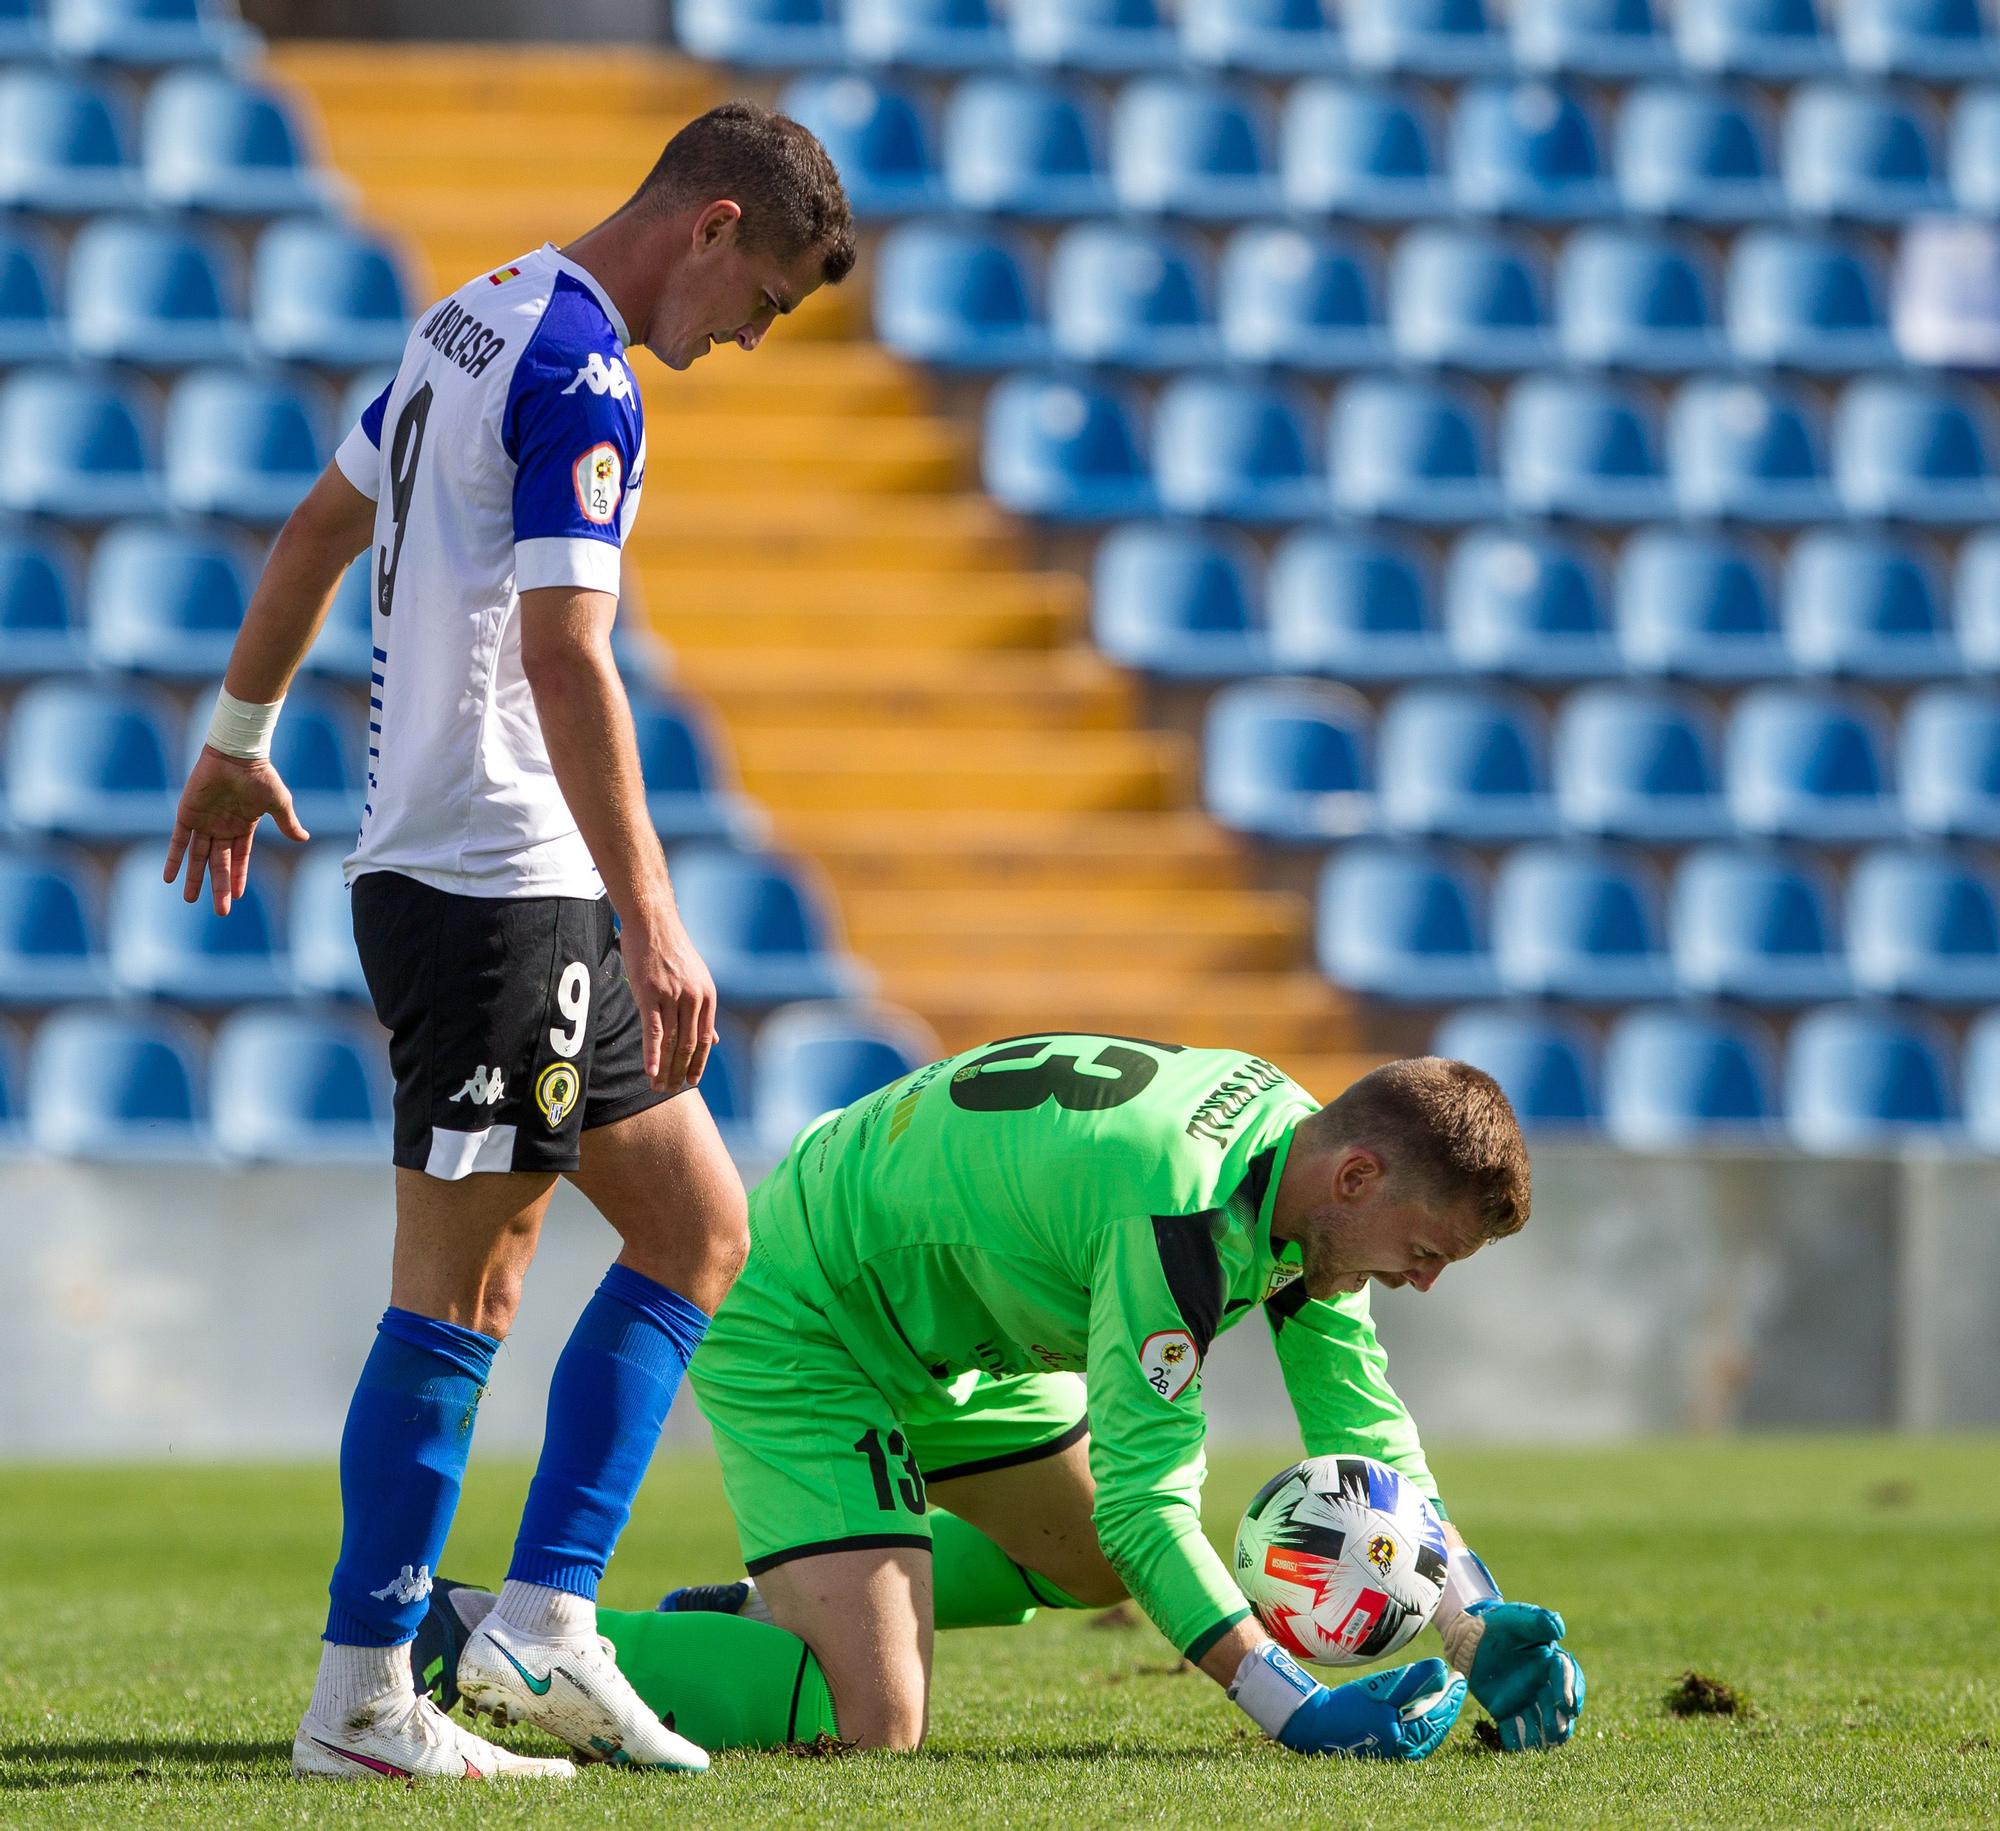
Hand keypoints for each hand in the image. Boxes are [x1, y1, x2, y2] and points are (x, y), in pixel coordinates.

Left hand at [163, 746, 308, 915]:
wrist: (236, 753)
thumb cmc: (260, 775)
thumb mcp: (278, 802)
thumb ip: (287, 822)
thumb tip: (304, 838)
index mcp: (243, 826)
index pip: (240, 858)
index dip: (238, 877)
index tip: (237, 897)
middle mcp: (222, 827)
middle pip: (219, 863)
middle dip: (219, 887)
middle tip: (220, 912)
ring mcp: (204, 821)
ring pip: (198, 856)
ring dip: (194, 878)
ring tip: (189, 899)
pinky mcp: (187, 814)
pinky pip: (179, 841)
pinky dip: (174, 858)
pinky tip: (169, 877)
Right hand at [619, 904, 716, 1092]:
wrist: (654, 923)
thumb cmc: (672, 950)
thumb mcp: (696, 978)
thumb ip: (703, 1011)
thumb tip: (715, 1039)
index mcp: (707, 996)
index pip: (706, 1040)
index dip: (699, 1064)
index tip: (691, 1082)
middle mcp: (694, 998)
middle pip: (689, 1045)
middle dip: (680, 1071)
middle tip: (670, 1091)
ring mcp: (673, 996)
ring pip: (672, 1042)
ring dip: (665, 1068)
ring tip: (657, 1087)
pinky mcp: (650, 994)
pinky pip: (654, 1031)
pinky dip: (653, 1054)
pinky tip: (650, 1072)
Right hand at [1276, 1657, 1465, 1760]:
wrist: (1316, 1724)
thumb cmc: (1348, 1706)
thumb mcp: (1382, 1689)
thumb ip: (1414, 1680)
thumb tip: (1442, 1669)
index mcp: (1406, 1741)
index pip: (1438, 1716)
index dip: (1451, 1696)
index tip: (1460, 1678)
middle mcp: (1404, 1752)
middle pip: (1435, 1727)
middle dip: (1447, 1705)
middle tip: (1457, 1684)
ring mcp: (1395, 1753)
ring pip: (1425, 1732)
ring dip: (1436, 1712)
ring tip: (1443, 1693)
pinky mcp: (1385, 1748)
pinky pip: (1413, 1734)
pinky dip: (1422, 1719)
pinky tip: (1421, 1707)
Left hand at [1459, 1601, 1584, 1751]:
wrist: (1470, 1639)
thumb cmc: (1498, 1624)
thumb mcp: (1516, 1618)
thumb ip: (1536, 1620)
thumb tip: (1559, 1627)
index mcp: (1550, 1662)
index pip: (1567, 1677)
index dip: (1570, 1691)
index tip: (1568, 1705)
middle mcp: (1543, 1685)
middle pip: (1558, 1708)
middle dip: (1560, 1720)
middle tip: (1557, 1732)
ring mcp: (1526, 1701)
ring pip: (1541, 1723)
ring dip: (1543, 1735)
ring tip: (1543, 1744)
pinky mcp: (1507, 1712)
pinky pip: (1514, 1729)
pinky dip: (1517, 1740)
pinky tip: (1515, 1745)